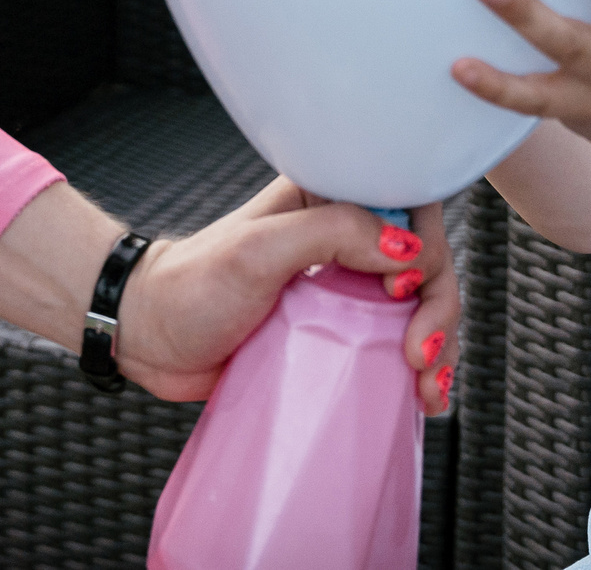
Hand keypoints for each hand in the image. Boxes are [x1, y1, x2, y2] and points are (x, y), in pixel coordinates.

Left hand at [114, 181, 461, 412]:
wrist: (150, 338)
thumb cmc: (192, 284)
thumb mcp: (259, 249)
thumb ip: (333, 232)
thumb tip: (407, 252)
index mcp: (330, 195)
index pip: (409, 204)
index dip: (427, 246)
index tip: (404, 290)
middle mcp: (347, 235)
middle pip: (427, 260)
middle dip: (439, 306)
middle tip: (419, 353)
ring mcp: (348, 286)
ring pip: (421, 304)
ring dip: (440, 344)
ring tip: (427, 389)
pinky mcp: (342, 331)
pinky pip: (397, 342)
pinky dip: (419, 369)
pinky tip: (422, 396)